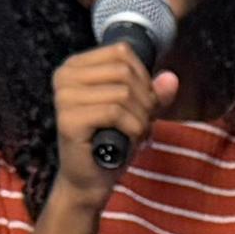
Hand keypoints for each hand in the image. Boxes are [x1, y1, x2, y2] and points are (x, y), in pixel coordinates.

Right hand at [50, 43, 174, 196]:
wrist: (89, 181)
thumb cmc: (111, 144)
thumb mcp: (136, 112)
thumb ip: (153, 93)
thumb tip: (171, 78)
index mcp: (75, 66)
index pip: (122, 52)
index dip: (144, 78)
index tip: (144, 104)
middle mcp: (65, 76)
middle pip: (124, 71)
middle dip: (145, 99)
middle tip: (143, 123)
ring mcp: (63, 97)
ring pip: (123, 92)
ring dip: (141, 118)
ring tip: (136, 134)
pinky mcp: (68, 120)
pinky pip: (115, 112)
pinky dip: (132, 129)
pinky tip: (128, 141)